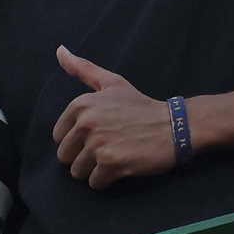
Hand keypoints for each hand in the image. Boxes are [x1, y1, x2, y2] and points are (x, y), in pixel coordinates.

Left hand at [53, 47, 175, 188]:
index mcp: (80, 105)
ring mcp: (98, 144)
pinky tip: (121, 168)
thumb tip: (59, 50)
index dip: (77, 141)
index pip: (58, 137)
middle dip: (83, 158)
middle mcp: (86, 123)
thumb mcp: (112, 83)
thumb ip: (82, 69)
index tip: (99, 135)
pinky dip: (106, 181)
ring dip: (94, 170)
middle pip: (65, 156)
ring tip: (115, 157)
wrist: (174, 126)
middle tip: (107, 148)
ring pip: (77, 172)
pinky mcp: (111, 163)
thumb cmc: (141, 106)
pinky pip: (94, 183)